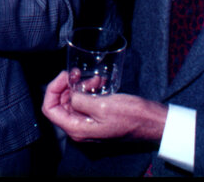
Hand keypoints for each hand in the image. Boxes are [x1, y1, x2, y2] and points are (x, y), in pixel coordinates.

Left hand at [42, 70, 167, 142]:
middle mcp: (80, 128)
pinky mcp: (97, 117)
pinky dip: (88, 90)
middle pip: (59, 104)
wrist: (153, 122)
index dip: (53, 90)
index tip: (64, 76)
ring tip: (91, 78)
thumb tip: (69, 94)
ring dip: (78, 86)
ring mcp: (88, 123)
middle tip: (76, 73)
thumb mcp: (102, 105)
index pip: (49, 109)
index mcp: (77, 129)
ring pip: (72, 101)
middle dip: (65, 86)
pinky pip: (85, 102)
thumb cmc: (132, 117)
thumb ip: (80, 100)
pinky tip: (98, 82)